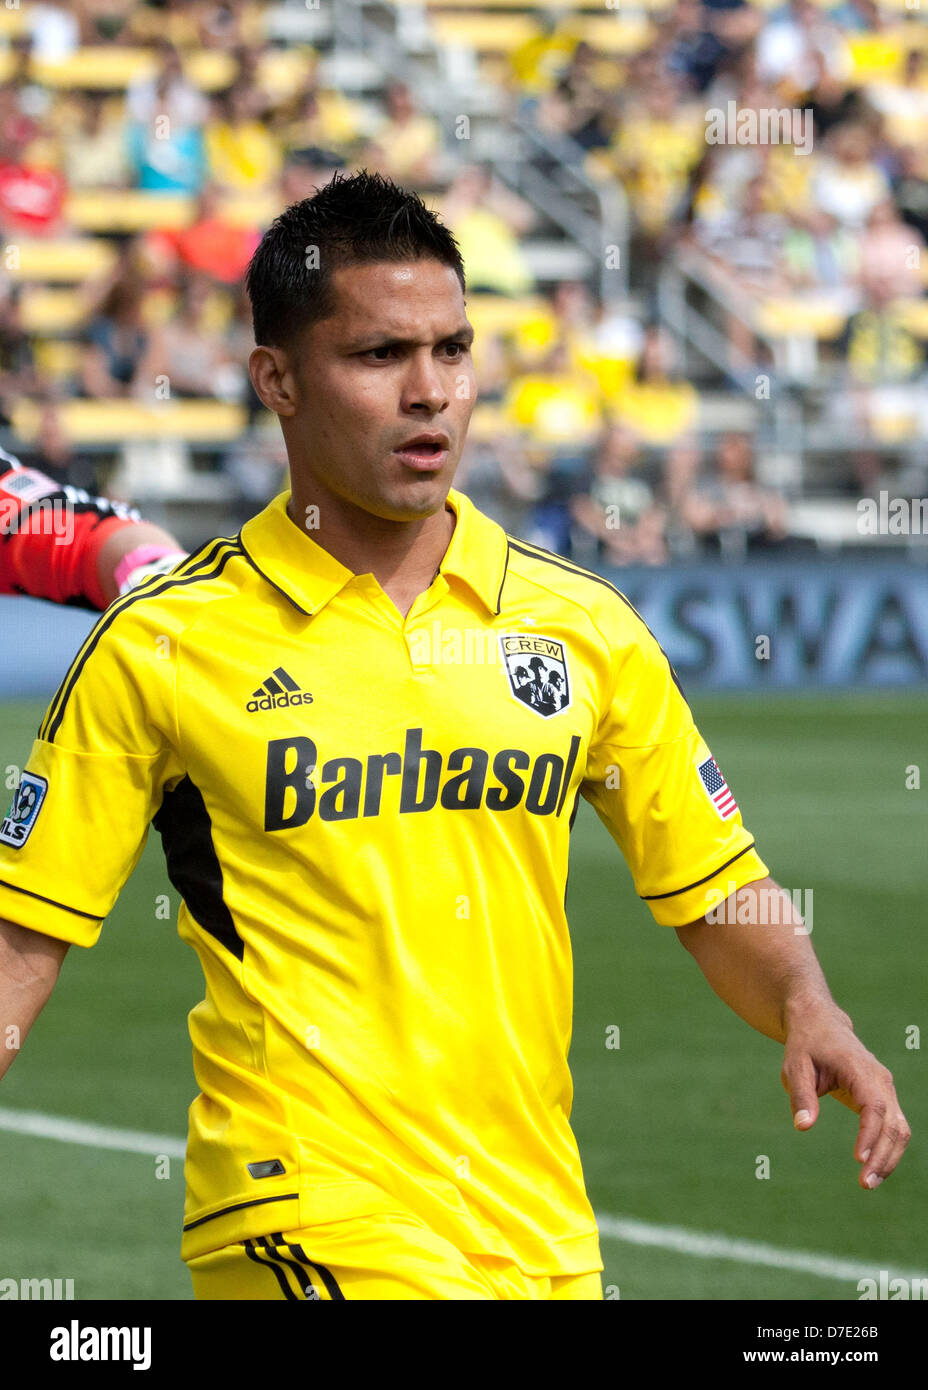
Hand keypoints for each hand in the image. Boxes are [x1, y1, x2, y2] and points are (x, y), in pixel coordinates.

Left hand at [781, 1006, 910, 1189]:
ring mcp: (885, 1089)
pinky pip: (894, 1128)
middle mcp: (880, 1079)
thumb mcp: (795, 1066)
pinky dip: (888, 1150)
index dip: (870, 1135)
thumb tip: (803, 1126)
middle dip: (883, 1156)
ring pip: (900, 1129)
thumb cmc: (806, 1046)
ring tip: (869, 1183)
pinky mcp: (883, 1098)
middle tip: (864, 1183)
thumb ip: (801, 1095)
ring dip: (889, 1158)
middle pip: (894, 1123)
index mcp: (859, 1069)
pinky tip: (873, 1170)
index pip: (874, 1107)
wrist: (820, 1025)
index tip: (859, 1160)